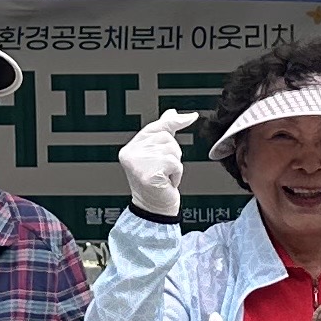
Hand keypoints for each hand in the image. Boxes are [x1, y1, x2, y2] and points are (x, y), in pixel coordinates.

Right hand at [116, 105, 197, 220]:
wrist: (154, 208)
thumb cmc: (157, 182)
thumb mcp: (158, 154)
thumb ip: (163, 132)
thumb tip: (172, 112)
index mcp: (130, 148)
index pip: (155, 127)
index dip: (174, 122)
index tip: (191, 117)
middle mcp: (130, 154)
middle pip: (166, 138)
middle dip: (173, 154)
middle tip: (164, 170)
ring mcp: (138, 164)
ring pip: (172, 151)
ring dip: (175, 165)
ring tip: (165, 176)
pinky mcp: (148, 174)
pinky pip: (174, 164)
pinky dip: (177, 174)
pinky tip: (167, 182)